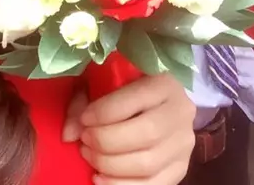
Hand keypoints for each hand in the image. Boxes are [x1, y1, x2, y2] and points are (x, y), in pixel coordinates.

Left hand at [63, 74, 195, 183]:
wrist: (159, 100)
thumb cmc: (124, 84)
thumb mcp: (102, 78)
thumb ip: (82, 100)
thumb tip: (69, 134)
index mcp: (164, 82)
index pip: (134, 99)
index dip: (104, 113)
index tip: (84, 119)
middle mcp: (180, 112)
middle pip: (145, 135)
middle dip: (106, 141)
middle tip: (84, 140)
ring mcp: (184, 143)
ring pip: (148, 164)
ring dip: (110, 166)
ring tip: (89, 156)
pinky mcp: (181, 168)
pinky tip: (101, 179)